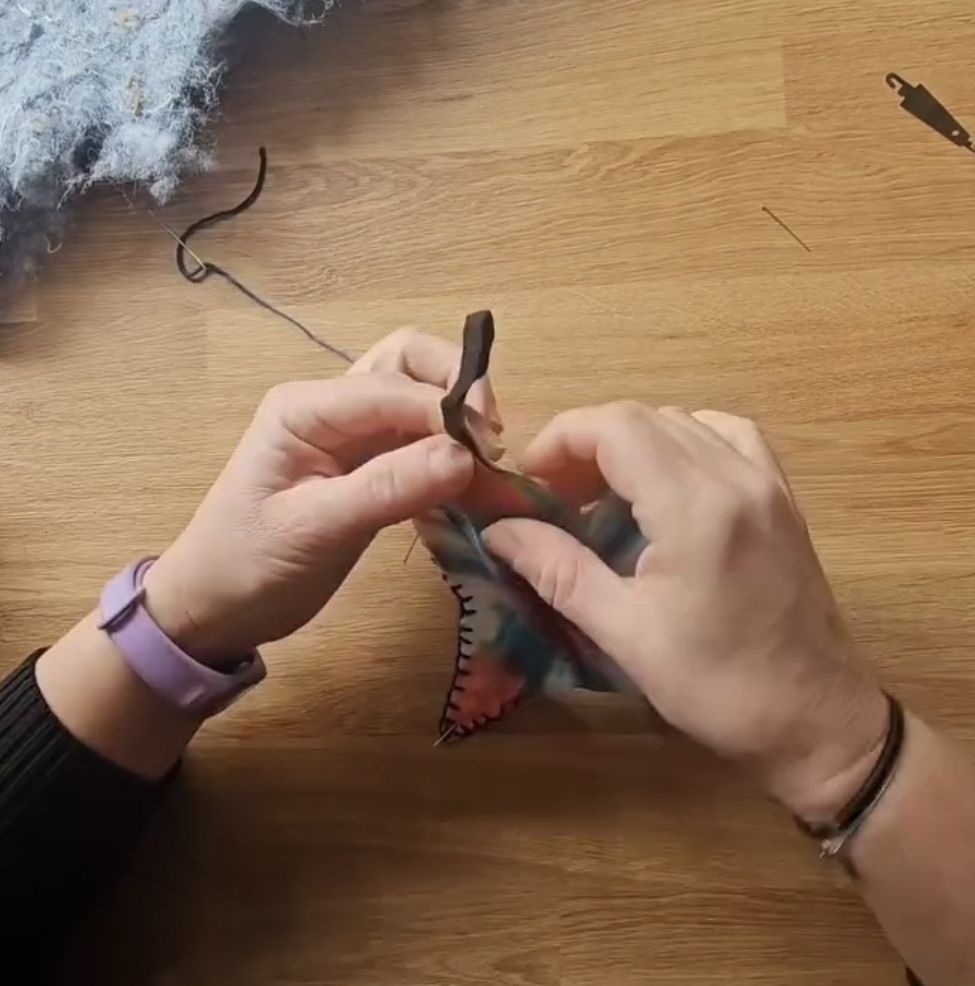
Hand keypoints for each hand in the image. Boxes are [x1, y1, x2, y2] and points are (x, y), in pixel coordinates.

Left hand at [144, 330, 497, 664]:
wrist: (214, 607)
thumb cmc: (247, 565)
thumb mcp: (313, 529)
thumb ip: (387, 488)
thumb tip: (464, 457)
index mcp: (306, 407)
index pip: (392, 384)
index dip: (447, 409)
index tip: (489, 452)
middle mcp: (332, 406)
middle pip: (410, 361)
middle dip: (458, 389)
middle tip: (489, 443)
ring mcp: (352, 434)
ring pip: (419, 395)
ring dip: (459, 417)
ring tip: (487, 465)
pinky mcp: (369, 465)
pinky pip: (420, 440)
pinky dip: (451, 453)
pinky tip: (470, 485)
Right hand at [482, 403, 887, 820]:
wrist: (816, 719)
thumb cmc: (718, 687)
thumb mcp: (625, 632)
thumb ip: (558, 569)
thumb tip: (498, 530)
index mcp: (696, 507)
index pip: (616, 427)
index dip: (560, 439)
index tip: (527, 482)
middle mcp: (736, 476)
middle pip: (645, 418)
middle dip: (586, 445)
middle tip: (552, 498)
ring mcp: (767, 482)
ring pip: (683, 423)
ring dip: (630, 445)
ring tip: (599, 495)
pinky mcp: (783, 498)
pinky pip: (726, 437)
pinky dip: (682, 443)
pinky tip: (663, 482)